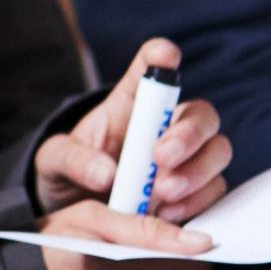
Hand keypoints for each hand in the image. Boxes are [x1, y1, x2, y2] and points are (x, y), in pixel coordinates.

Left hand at [33, 39, 230, 222]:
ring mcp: (186, 161)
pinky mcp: (196, 192)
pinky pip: (215, 190)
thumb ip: (72, 159)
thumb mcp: (53, 162)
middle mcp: (165, 128)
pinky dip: (197, 201)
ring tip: (162, 192)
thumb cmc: (68, 174)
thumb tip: (106, 173)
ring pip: (217, 152)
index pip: (149, 71)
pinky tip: (168, 213)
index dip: (160, 57)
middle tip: (160, 157)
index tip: (164, 55)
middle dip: (188, 134)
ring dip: (195, 172)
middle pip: (201, 115)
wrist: (77, 214)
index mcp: (128, 106)